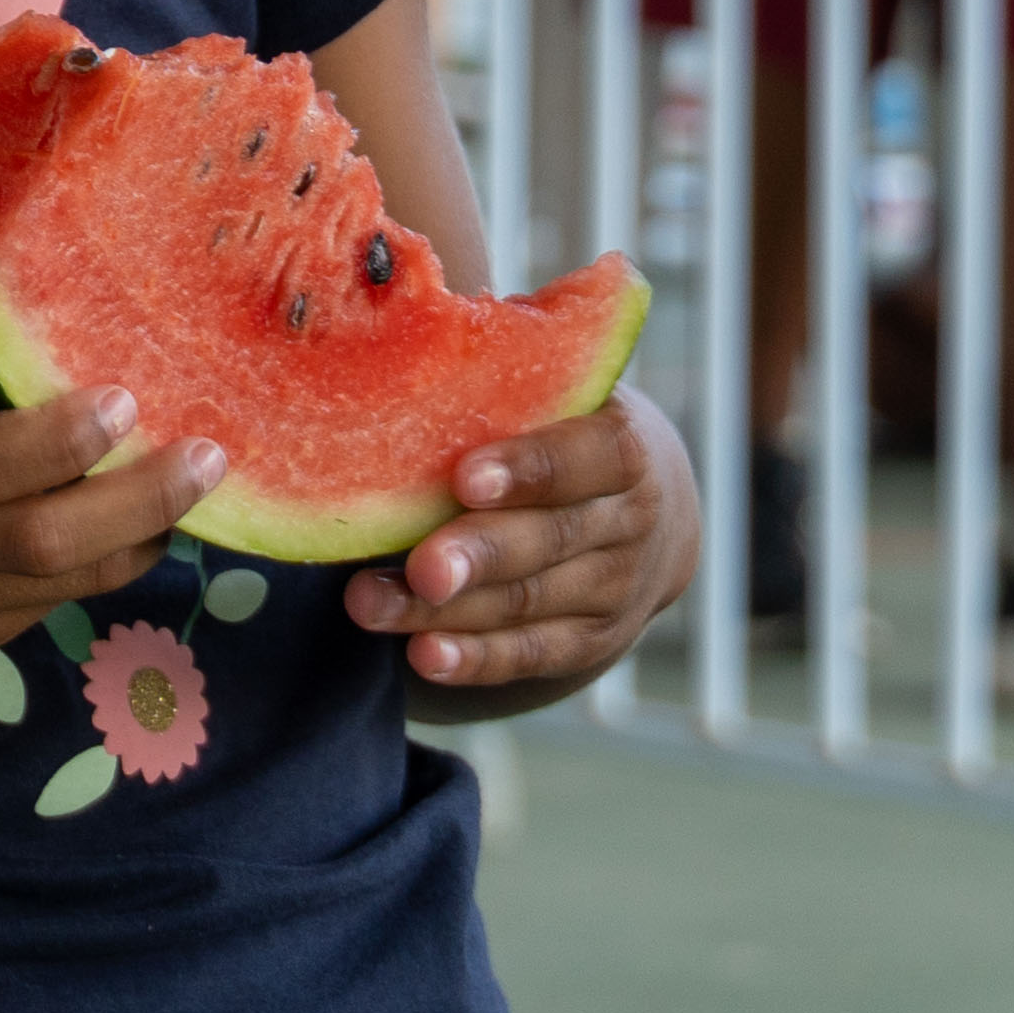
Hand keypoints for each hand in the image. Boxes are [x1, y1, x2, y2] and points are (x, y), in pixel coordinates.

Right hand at [0, 324, 214, 685]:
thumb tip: (3, 214)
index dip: (60, 443)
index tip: (125, 398)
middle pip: (40, 539)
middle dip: (141, 499)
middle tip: (209, 452)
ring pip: (63, 583)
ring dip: (142, 533)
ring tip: (197, 482)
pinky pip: (47, 605)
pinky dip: (103, 561)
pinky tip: (137, 519)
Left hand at [351, 384, 696, 698]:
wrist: (643, 513)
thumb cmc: (560, 436)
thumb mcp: (555, 402)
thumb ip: (499, 391)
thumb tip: (394, 354)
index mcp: (622, 449)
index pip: (587, 457)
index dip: (528, 469)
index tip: (464, 480)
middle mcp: (630, 521)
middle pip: (550, 539)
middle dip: (477, 555)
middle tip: (418, 568)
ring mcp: (615, 587)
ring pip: (527, 601)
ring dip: (446, 610)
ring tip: (370, 606)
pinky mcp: (592, 640)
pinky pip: (533, 654)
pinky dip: (477, 658)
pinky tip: (423, 657)